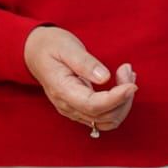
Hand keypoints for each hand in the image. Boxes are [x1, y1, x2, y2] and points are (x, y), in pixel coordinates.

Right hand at [22, 27, 136, 134]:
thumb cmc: (50, 46)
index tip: (132, 85)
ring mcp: (74, 110)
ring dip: (124, 102)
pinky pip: (104, 116)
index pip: (94, 105)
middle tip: (127, 69)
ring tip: (127, 75)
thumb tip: (105, 77)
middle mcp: (68, 106)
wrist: (35, 52)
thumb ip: (85, 63)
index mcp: (62, 91)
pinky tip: (123, 84)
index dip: (116, 98)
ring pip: (108, 120)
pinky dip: (119, 104)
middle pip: (105, 116)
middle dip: (124, 97)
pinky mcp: (81, 108)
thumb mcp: (67, 47)